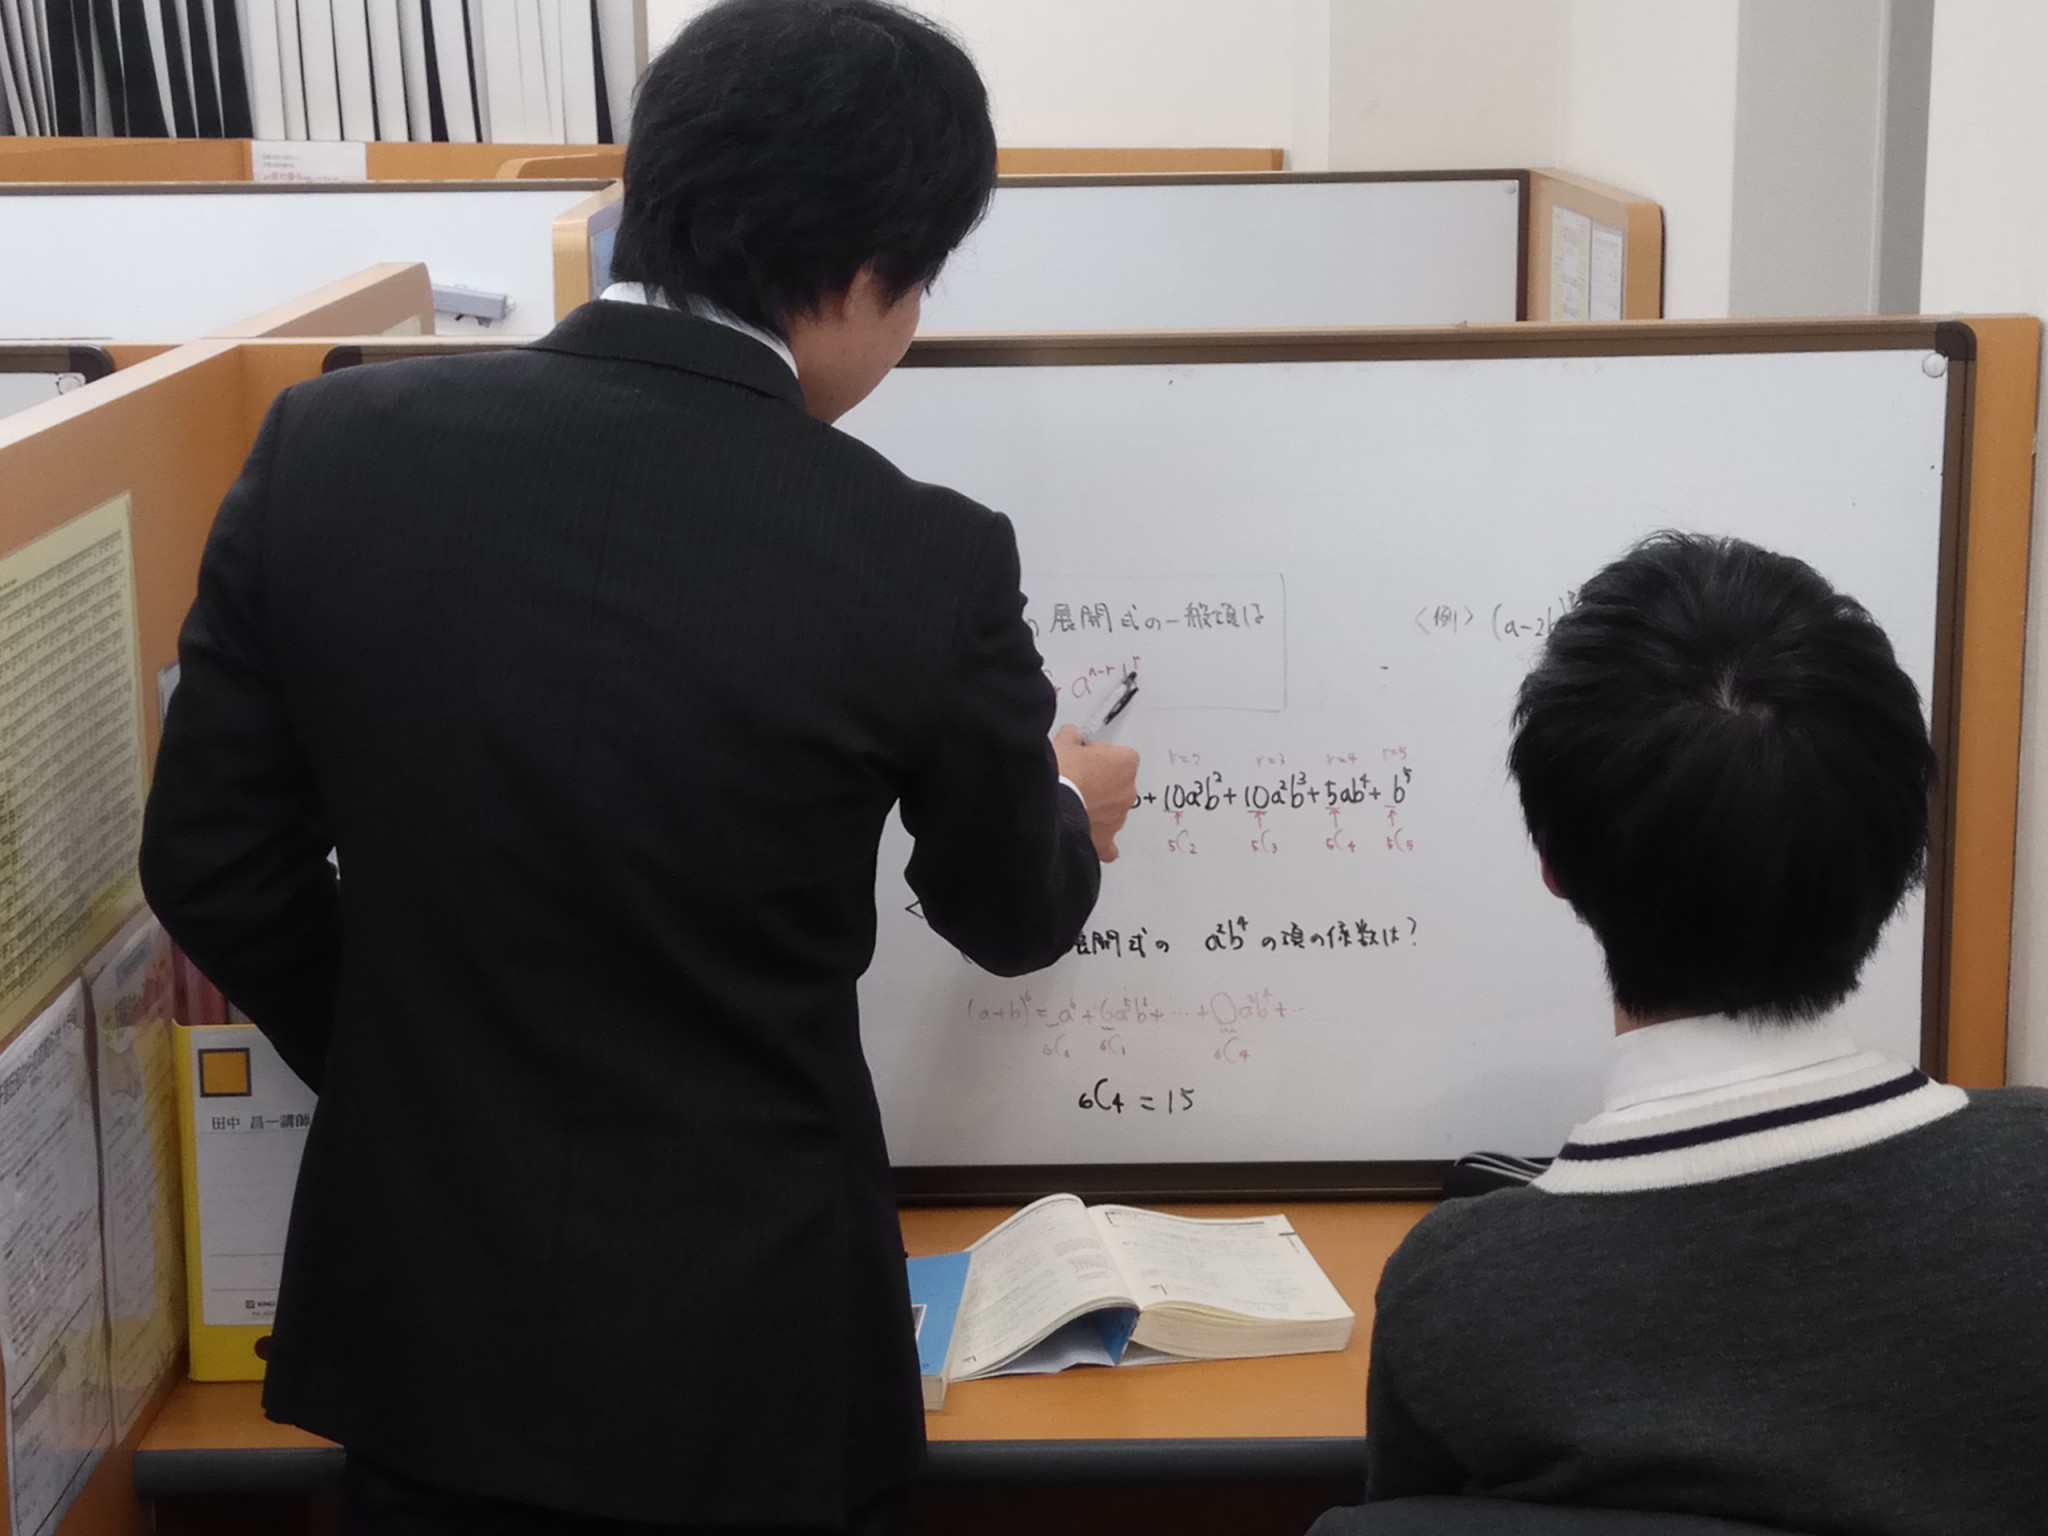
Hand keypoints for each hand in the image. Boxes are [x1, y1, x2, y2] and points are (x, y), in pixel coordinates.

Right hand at [1054, 725, 1139, 863]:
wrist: (1046, 807)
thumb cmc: (1060, 774)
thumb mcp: (1064, 743)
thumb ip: (1073, 736)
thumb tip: (1071, 736)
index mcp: (1126, 763)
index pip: (1117, 753)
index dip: (1097, 754)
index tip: (1082, 755)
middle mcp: (1128, 791)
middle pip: (1117, 782)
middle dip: (1099, 781)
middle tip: (1075, 777)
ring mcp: (1118, 817)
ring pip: (1112, 809)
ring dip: (1097, 805)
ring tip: (1071, 800)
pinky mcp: (1105, 839)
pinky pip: (1108, 842)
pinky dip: (1099, 838)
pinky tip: (1088, 833)